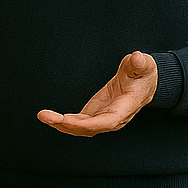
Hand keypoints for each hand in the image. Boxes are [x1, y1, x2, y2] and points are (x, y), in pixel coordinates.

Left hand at [38, 51, 157, 134]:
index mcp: (126, 107)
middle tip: (45, 116)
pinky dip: (64, 122)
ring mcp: (103, 117)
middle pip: (90, 128)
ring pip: (82, 128)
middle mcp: (114, 118)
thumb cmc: (143, 73)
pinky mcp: (95, 114)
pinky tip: (50, 117)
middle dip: (67, 125)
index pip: (107, 122)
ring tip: (43, 116)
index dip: (87, 124)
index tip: (67, 120)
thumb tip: (137, 58)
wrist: (144, 81)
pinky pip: (78, 123)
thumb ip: (140, 63)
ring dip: (61, 125)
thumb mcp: (144, 64)